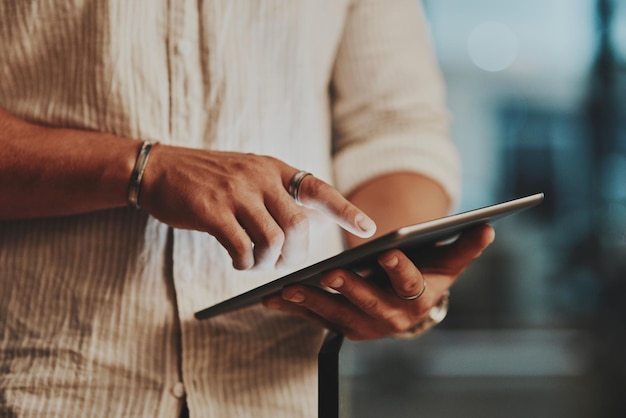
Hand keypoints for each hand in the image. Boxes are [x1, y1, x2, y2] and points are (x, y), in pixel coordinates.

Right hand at [140, 145, 375, 269]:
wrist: (159, 168)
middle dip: (297, 254)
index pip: (318, 188)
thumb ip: (277, 195)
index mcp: (273, 168)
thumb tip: (312, 224)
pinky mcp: (211, 210)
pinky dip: (245, 263)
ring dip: (268, 262)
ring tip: (255, 263)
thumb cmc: (207, 179)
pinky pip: (242, 247)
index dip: (345, 210)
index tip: (367, 228)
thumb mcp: (248, 174)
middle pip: (299, 225)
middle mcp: (259, 176)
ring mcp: (235, 192)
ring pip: (273, 240)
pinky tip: (237, 261)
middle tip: (284, 264)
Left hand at [263, 224, 494, 339]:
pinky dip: (295, 309)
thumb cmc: (428, 272)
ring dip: (312, 302)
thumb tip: (489, 224)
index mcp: (419, 299)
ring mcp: (365, 326)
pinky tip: (273, 297)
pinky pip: (317, 319)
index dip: (399, 268)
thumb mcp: (448, 259)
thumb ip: (464, 244)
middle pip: (368, 303)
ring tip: (289, 287)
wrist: (411, 302)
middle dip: (348, 288)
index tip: (385, 251)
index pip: (410, 284)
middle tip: (328, 273)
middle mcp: (393, 319)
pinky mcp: (343, 327)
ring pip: (336, 314)